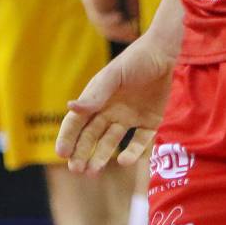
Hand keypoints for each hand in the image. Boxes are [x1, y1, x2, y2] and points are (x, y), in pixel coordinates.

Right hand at [56, 31, 176, 173]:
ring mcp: (128, 118)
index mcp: (96, 100)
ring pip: (110, 143)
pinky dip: (132, 152)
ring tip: (93, 171)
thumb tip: (70, 107)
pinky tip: (124, 161)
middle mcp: (109, 112)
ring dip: (101, 157)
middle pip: (91, 137)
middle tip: (77, 169)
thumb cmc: (135, 59)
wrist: (164, 53)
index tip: (61, 153)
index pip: (77, 123)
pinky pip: (139, 141)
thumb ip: (96, 94)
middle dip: (82, 153)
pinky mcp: (148, 123)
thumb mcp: (114, 75)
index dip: (68, 138)